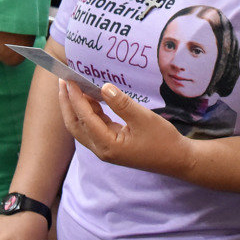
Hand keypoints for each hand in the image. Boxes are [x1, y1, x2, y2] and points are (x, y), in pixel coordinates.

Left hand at [58, 79, 192, 176]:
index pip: (85, 117)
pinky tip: (91, 99)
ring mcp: (105, 148)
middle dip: (67, 103)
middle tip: (62, 81)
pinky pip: (93, 127)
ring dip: (76, 107)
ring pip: (81, 127)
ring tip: (73, 86)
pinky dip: (88, 112)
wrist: (177, 160)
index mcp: (107, 144)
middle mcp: (101, 149)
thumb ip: (122, 103)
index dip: (75, 97)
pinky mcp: (111, 145)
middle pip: (74, 125)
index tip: (69, 79)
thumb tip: (104, 88)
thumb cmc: (163, 140)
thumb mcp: (144, 118)